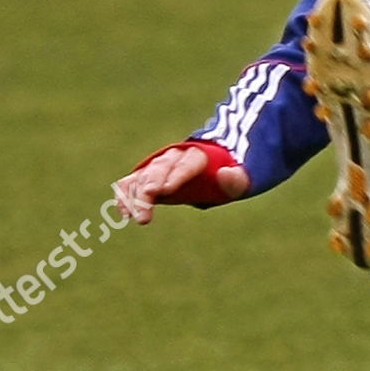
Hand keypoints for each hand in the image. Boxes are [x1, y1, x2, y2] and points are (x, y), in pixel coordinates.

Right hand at [113, 145, 248, 224]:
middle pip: (160, 168)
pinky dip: (125, 194)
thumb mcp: (245, 178)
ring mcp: (160, 166)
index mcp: (200, 155)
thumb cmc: (234, 173)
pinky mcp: (149, 177)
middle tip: (145, 210)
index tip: (165, 190)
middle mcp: (176, 156)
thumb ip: (236, 179)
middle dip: (150, 187)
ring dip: (135, 195)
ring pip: (143, 175)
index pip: (187, 163)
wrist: (220, 162)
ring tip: (132, 216)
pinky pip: (132, 182)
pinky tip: (124, 213)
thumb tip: (225, 174)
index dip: (176, 175)